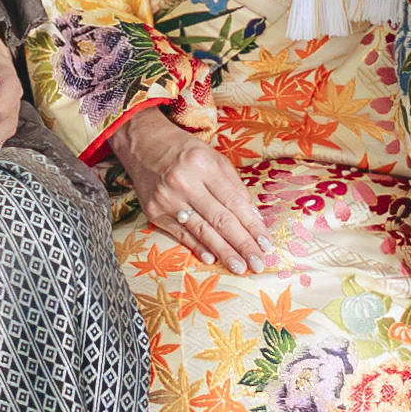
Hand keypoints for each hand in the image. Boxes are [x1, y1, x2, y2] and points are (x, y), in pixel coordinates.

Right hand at [111, 111, 274, 272]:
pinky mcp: (154, 211)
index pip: (235, 202)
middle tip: (258, 263)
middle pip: (220, 219)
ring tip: (240, 267)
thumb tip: (253, 218)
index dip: (252, 226)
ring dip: (223, 252)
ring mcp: (167, 198)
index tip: (266, 244)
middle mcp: (184, 182)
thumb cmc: (185, 151)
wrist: (144, 144)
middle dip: (242, 244)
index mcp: (204, 165)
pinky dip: (197, 247)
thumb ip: (234, 186)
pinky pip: (180, 234)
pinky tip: (212, 259)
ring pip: (201, 230)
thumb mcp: (214, 158)